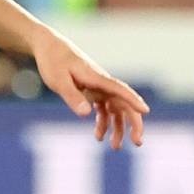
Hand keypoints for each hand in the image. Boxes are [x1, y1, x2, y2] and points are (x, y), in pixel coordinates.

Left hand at [34, 37, 149, 148]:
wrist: (48, 47)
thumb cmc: (53, 61)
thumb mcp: (58, 81)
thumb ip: (73, 96)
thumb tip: (87, 114)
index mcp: (97, 78)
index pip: (120, 90)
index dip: (133, 100)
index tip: (146, 111)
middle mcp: (101, 83)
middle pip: (124, 103)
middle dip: (133, 123)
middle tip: (137, 142)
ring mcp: (97, 87)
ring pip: (115, 109)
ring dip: (118, 127)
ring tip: (115, 147)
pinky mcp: (91, 91)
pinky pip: (103, 109)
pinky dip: (104, 122)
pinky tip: (99, 136)